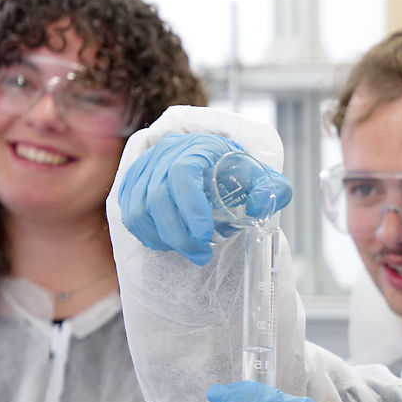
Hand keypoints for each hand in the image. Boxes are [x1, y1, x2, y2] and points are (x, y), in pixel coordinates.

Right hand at [118, 133, 291, 264]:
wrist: (214, 167)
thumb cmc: (238, 174)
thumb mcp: (262, 179)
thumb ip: (272, 190)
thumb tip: (258, 206)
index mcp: (197, 146)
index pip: (182, 173)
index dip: (190, 206)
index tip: (204, 234)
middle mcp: (165, 152)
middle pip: (157, 196)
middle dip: (179, 234)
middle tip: (201, 254)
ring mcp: (145, 167)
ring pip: (139, 209)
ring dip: (163, 238)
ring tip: (189, 251)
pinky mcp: (133, 184)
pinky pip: (129, 214)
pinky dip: (147, 235)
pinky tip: (168, 243)